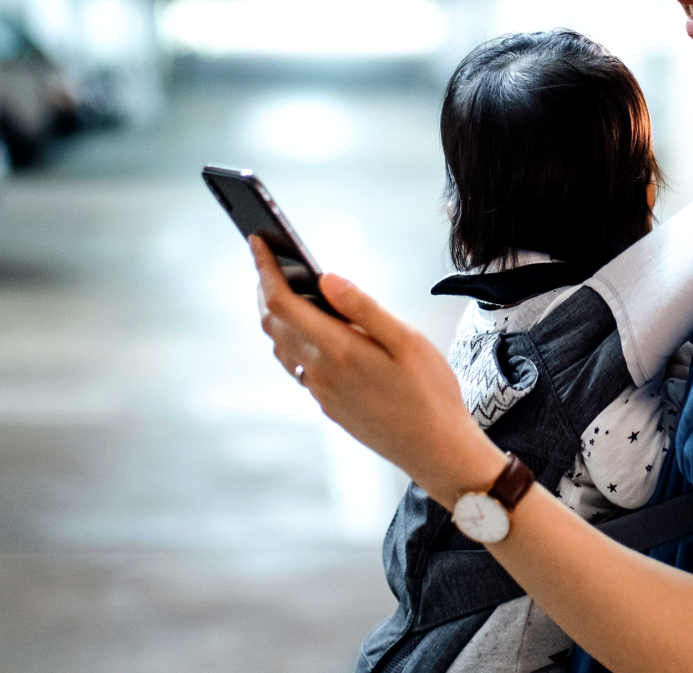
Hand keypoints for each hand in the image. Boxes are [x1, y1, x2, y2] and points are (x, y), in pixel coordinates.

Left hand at [252, 237, 506, 503]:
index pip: (283, 303)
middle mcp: (319, 374)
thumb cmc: (430, 394)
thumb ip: (363, 308)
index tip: (258, 242)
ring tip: (283, 285)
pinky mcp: (328, 405)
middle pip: (274, 322)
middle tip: (269, 257)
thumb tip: (326, 278)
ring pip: (281, 345)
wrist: (435, 451)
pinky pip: (296, 365)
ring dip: (274, 313)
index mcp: (338, 351)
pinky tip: (307, 329)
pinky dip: (290, 337)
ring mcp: (320, 393)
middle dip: (266, 285)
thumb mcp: (407, 341)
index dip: (266, 269)